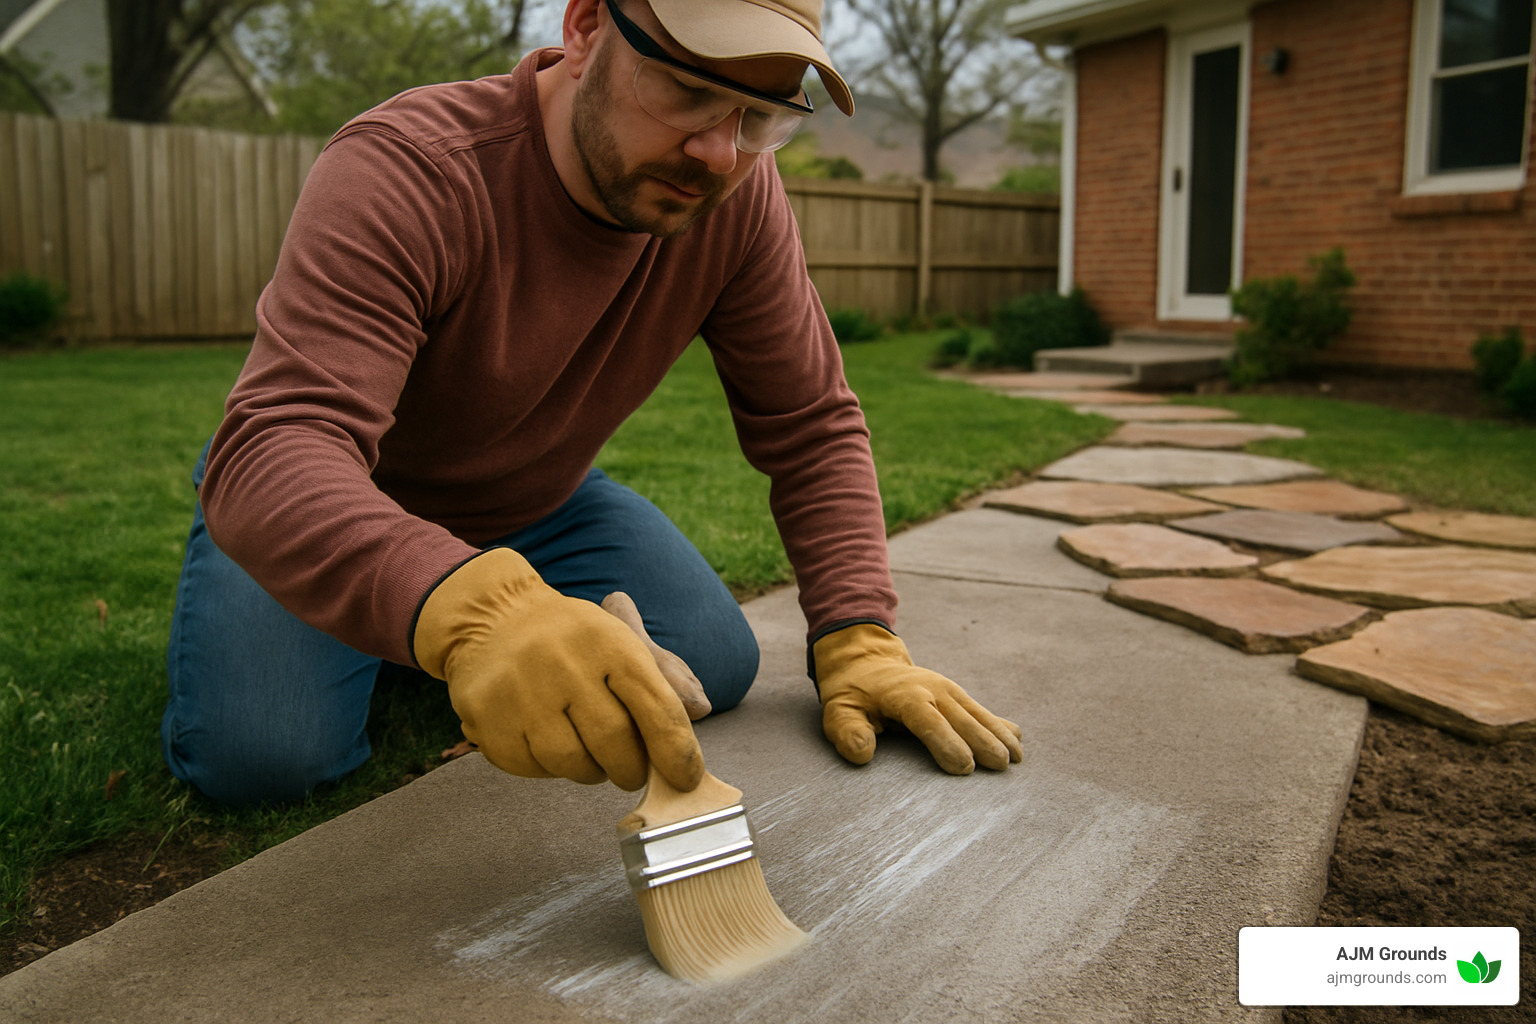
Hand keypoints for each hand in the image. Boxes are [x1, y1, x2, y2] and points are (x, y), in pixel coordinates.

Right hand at [412, 548, 702, 791]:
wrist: (494, 618)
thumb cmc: (574, 641)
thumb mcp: (623, 642)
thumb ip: (667, 675)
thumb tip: (701, 707)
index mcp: (609, 642)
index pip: (658, 708)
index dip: (678, 752)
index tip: (687, 778)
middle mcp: (565, 664)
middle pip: (618, 746)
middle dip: (632, 768)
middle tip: (631, 770)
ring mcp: (523, 693)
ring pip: (575, 765)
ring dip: (591, 771)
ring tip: (587, 751)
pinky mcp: (490, 720)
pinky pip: (534, 769)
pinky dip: (549, 768)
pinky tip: (547, 739)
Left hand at [814, 623, 1022, 773]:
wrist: (866, 660)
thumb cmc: (853, 692)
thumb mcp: (839, 710)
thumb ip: (848, 731)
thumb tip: (862, 753)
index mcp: (906, 696)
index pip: (929, 721)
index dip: (947, 743)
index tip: (964, 767)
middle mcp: (933, 690)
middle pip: (962, 719)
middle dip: (983, 742)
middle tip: (1002, 766)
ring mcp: (948, 691)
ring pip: (978, 714)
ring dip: (998, 734)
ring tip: (1017, 757)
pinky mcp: (956, 695)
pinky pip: (981, 710)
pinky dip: (999, 724)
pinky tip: (1017, 738)